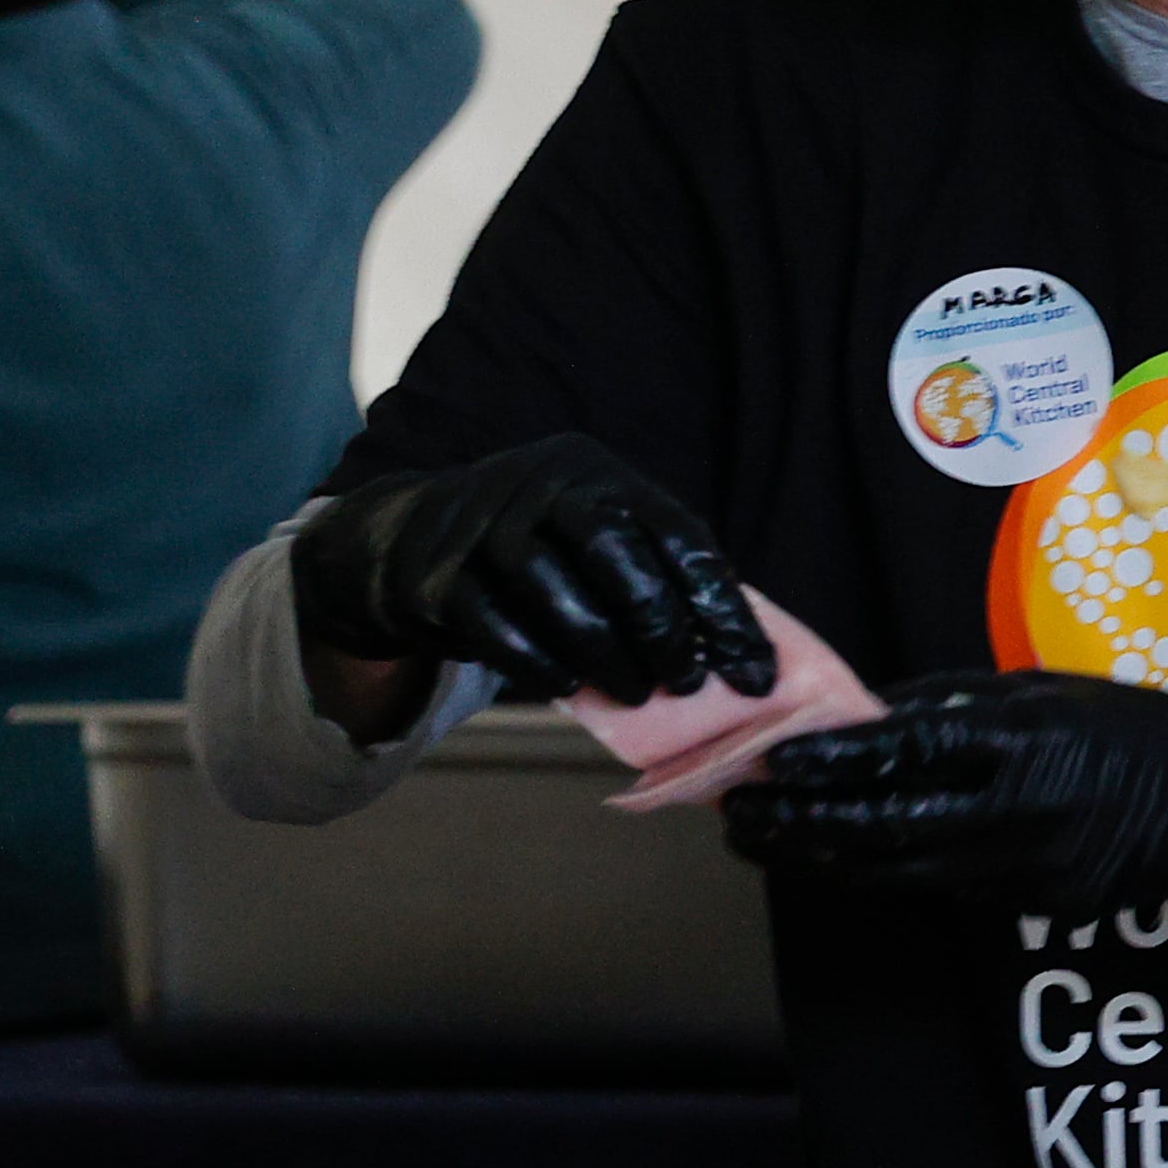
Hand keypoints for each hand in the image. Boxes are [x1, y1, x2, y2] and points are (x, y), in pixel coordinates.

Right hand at [292, 434, 771, 704]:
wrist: (414, 543)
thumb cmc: (543, 555)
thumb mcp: (600, 542)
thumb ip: (659, 580)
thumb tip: (740, 658)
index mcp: (598, 474)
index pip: (678, 533)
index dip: (722, 606)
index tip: (753, 670)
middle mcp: (539, 483)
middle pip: (611, 547)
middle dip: (660, 623)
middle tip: (687, 682)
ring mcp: (481, 523)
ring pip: (551, 586)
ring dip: (603, 651)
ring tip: (637, 693)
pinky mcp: (438, 574)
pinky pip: (495, 625)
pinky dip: (539, 664)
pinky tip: (569, 688)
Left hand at [723, 670, 1167, 917]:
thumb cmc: (1129, 732)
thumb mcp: (1041, 694)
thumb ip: (952, 710)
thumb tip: (861, 718)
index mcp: (1023, 743)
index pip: (906, 752)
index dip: (832, 762)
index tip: (775, 760)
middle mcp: (1019, 811)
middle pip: (881, 830)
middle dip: (799, 827)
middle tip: (741, 816)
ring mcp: (1025, 868)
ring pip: (898, 873)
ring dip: (823, 860)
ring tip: (768, 842)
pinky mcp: (1034, 903)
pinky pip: (945, 886)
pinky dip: (889, 870)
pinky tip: (847, 857)